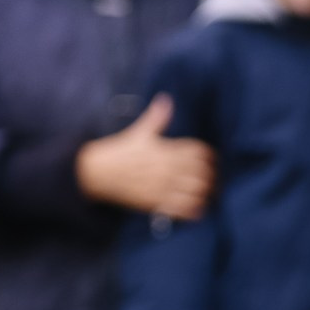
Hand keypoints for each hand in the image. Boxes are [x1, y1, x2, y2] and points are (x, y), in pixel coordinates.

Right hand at [75, 95, 212, 218]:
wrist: (97, 172)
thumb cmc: (121, 151)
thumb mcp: (140, 133)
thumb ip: (157, 118)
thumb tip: (165, 99)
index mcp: (165, 149)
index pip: (199, 152)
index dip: (210, 157)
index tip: (211, 161)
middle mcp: (167, 168)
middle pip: (203, 173)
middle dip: (212, 177)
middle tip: (213, 180)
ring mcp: (162, 186)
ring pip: (197, 191)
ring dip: (205, 193)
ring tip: (207, 194)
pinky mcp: (156, 202)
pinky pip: (184, 208)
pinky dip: (195, 209)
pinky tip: (196, 207)